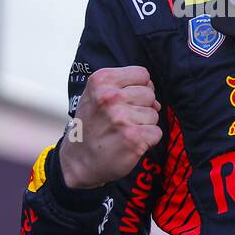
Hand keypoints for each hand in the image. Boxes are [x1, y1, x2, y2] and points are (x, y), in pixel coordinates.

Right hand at [58, 66, 161, 188]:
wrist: (77, 161)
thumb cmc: (90, 125)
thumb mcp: (95, 95)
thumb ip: (124, 87)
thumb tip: (156, 101)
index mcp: (101, 80)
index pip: (143, 74)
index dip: (138, 88)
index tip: (125, 101)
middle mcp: (110, 97)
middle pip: (150, 94)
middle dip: (141, 107)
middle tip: (121, 120)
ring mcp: (121, 117)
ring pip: (154, 114)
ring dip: (143, 124)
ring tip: (123, 131)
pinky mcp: (133, 138)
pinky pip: (156, 132)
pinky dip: (148, 140)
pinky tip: (130, 143)